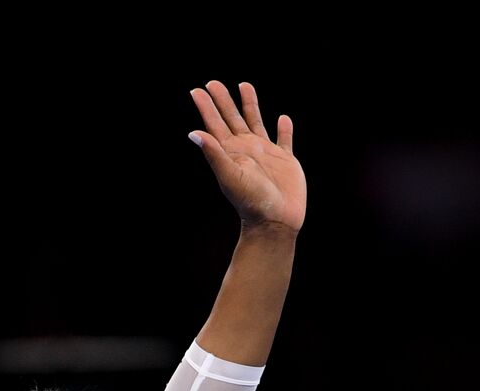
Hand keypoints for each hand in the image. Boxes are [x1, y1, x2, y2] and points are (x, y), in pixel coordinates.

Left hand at [188, 81, 304, 233]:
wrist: (275, 220)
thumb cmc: (251, 201)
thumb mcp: (230, 175)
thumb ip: (214, 153)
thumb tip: (194, 133)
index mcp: (231, 152)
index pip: (215, 124)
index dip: (206, 107)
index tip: (196, 90)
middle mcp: (246, 149)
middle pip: (232, 118)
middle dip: (223, 100)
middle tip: (213, 82)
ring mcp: (266, 154)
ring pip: (256, 122)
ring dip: (250, 105)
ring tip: (244, 85)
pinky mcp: (285, 160)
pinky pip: (284, 140)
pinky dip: (284, 129)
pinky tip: (282, 118)